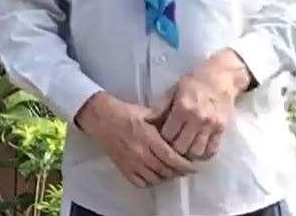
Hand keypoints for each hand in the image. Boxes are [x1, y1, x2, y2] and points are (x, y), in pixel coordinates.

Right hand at [75, 92, 196, 187]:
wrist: (102, 118)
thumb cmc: (125, 113)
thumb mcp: (147, 112)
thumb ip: (163, 119)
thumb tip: (179, 124)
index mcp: (148, 138)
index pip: (171, 157)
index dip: (184, 164)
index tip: (192, 166)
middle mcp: (141, 153)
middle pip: (165, 170)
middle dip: (178, 172)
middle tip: (185, 169)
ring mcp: (131, 163)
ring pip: (155, 179)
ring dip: (166, 177)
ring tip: (172, 172)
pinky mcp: (124, 168)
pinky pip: (140, 183)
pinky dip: (151, 182)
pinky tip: (156, 176)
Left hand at [148, 49, 251, 160]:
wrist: (221, 77)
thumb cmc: (194, 82)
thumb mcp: (174, 90)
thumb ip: (161, 107)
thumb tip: (146, 122)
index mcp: (182, 107)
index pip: (167, 135)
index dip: (161, 140)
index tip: (159, 139)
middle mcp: (197, 118)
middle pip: (181, 148)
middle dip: (173, 150)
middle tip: (171, 147)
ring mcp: (211, 125)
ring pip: (196, 153)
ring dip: (188, 154)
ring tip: (184, 150)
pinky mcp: (222, 129)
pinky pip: (211, 151)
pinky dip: (203, 154)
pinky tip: (197, 149)